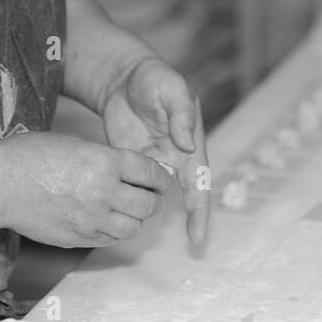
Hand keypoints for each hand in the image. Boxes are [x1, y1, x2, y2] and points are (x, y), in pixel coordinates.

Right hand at [0, 131, 170, 247]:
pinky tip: (107, 220)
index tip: (162, 179)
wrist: (0, 184)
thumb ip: (107, 158)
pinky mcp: (78, 239)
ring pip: (133, 228)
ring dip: (135, 219)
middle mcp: (104, 193)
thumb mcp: (77, 144)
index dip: (162, 177)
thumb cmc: (32, 156)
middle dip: (153, 200)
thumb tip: (132, 170)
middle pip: (148, 205)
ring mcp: (91, 220)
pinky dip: (115, 231)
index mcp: (106, 163)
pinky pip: (110, 240)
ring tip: (128, 209)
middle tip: (149, 196)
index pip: (151, 173)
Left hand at [100, 56, 209, 246]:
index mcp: (191, 142)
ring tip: (140, 224)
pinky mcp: (131, 162)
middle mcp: (176, 157)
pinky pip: (134, 184)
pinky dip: (129, 197)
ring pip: (157, 194)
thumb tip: (187, 145)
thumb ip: (181, 115)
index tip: (200, 233)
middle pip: (186, 195)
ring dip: (152, 210)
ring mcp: (154, 161)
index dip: (202, 208)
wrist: (123, 77)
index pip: (200, 180)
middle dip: (193, 220)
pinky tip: (119, 211)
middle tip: (195, 245)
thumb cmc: (155, 78)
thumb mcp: (172, 89)